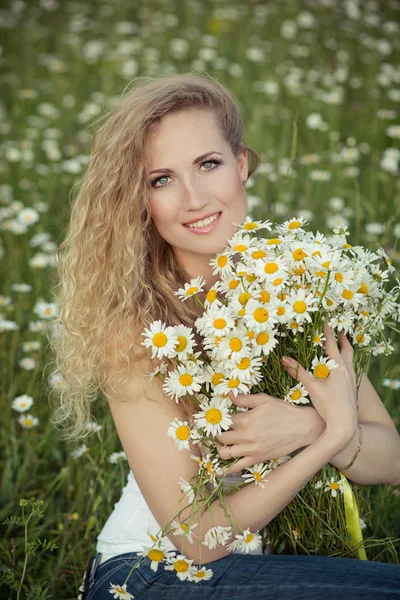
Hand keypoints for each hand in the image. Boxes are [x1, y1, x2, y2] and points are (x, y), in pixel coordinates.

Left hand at [215, 392, 324, 473]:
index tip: (214, 419)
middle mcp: (246, 436)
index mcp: (245, 420)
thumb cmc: (283, 411)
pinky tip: (219, 469)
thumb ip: (245, 399)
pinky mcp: (257, 459)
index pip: (221, 422)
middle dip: (216, 434)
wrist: (301, 428)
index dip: (216, 420)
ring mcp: (251, 450)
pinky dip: (226, 469)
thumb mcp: (264, 400)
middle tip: (217, 431)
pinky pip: (237, 467)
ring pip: (225, 453)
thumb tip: (229, 395)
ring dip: (220, 448)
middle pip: (220, 438)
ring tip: (221, 444)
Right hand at [281, 324, 357, 450]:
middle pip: (347, 350)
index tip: (326, 323)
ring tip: (344, 347)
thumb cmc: (329, 406)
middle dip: (343, 340)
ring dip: (347, 352)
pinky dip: (348, 365)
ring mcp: (352, 381)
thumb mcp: (311, 387)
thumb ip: (298, 371)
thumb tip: (283, 358)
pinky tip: (344, 370)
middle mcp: (348, 371)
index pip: (332, 345)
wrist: (345, 425)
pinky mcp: (353, 390)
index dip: (328, 333)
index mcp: (338, 367)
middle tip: (341, 331)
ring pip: (352, 361)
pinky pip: (352, 372)